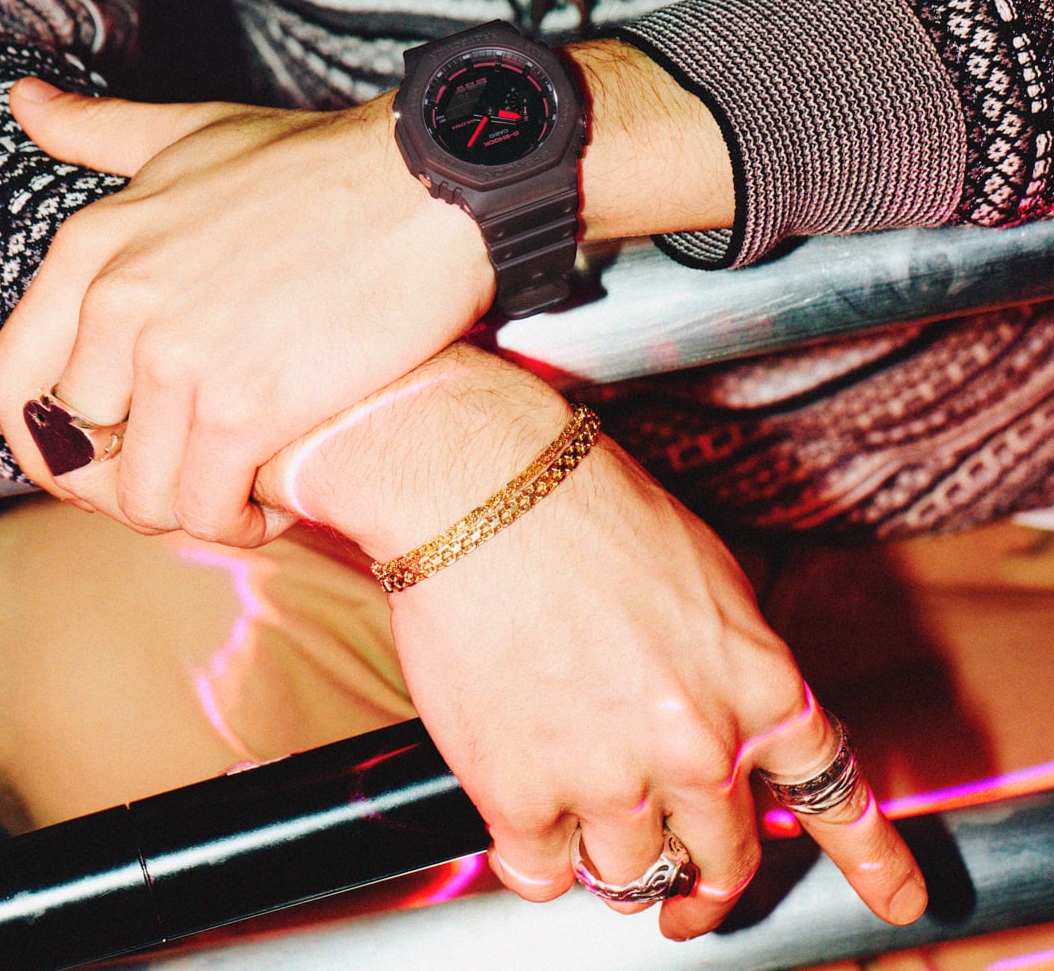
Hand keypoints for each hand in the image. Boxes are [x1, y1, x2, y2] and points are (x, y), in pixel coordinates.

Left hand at [0, 81, 492, 541]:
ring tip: (238, 493)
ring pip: (142, 494)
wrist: (427, 189)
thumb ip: (101, 132)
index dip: (47, 439)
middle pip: (80, 449)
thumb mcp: (193, 134)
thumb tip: (26, 103)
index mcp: (94, 247)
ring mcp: (179, 359)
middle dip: (131, 478)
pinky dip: (238, 523)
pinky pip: (207, 508)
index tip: (100, 453)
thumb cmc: (321, 164)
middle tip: (193, 470)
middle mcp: (119, 305)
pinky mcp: (246, 406)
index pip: (11, 383)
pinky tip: (274, 504)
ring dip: (188, 509)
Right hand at [254, 344, 926, 939]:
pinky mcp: (523, 797)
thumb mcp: (704, 570)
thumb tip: (725, 709)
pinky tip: (522, 806)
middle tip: (679, 884)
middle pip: (724, 859)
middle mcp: (699, 748)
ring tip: (577, 801)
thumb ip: (731, 659)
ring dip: (610, 854)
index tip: (898, 899)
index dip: (871, 860)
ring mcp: (612, 781)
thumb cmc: (586, 506)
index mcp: (755, 683)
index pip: (832, 792)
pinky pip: (539, 873)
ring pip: (631, 880)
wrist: (486, 487)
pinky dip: (532, 850)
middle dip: (704, 878)